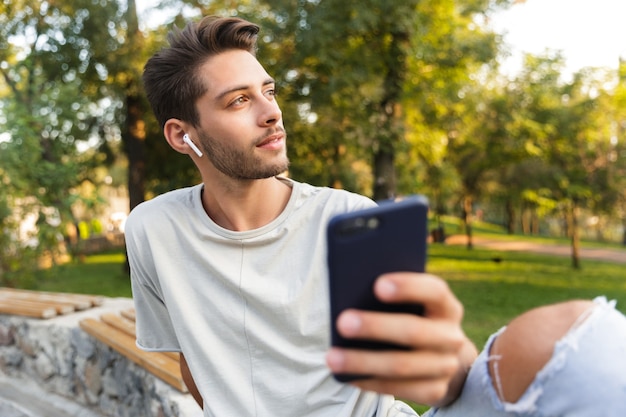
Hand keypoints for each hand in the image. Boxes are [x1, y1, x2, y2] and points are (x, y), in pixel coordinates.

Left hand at [325, 272, 476, 406]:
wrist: (441, 357)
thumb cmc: (413, 319)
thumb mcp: (411, 304)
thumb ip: (391, 296)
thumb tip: (352, 294)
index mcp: (446, 306)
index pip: (434, 291)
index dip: (408, 287)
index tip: (377, 285)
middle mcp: (451, 336)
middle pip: (413, 331)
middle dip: (376, 326)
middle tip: (343, 322)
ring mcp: (445, 366)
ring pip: (402, 365)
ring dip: (363, 361)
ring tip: (333, 357)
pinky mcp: (435, 391)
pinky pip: (399, 389)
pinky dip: (370, 381)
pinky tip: (346, 375)